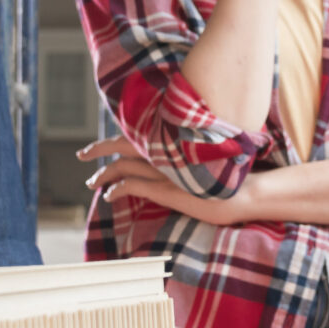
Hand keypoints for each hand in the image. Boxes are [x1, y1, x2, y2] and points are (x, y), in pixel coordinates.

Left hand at [79, 134, 257, 225]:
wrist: (246, 191)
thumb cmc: (233, 174)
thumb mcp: (206, 154)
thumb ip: (188, 148)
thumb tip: (178, 148)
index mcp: (174, 139)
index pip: (137, 131)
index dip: (118, 134)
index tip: (104, 138)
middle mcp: (166, 151)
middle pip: (121, 144)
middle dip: (98, 149)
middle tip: (82, 154)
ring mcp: (164, 171)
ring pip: (122, 167)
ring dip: (104, 175)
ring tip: (93, 183)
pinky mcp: (166, 190)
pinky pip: (132, 187)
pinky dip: (117, 189)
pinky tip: (110, 196)